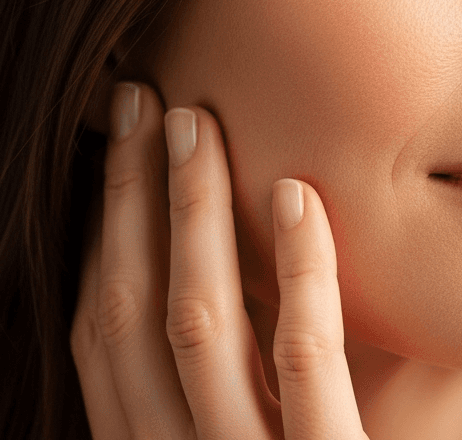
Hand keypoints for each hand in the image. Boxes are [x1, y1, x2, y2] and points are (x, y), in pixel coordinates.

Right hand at [69, 82, 369, 438]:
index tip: (117, 156)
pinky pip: (307, 356)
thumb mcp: (284, 431)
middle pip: (138, 314)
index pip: (109, 338)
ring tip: (195, 122)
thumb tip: (278, 254)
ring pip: (201, 323)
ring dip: (191, 213)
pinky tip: (294, 194)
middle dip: (130, 200)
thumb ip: (271, 374)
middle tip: (142, 103)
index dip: (105, 240)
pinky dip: (299, 269)